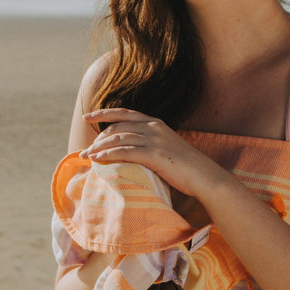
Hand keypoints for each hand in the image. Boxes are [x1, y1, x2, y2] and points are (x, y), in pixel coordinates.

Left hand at [80, 108, 224, 199]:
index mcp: (156, 123)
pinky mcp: (155, 155)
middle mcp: (153, 127)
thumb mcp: (167, 148)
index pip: (124, 113)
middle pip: (117, 127)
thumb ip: (150, 144)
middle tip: (85, 150)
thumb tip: (132, 150)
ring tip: (87, 156)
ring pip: (118, 139)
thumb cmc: (186, 167)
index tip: (88, 116)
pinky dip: (108, 154)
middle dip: (98, 137)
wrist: (204, 176)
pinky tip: (98, 160)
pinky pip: (125, 152)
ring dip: (99, 147)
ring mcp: (154, 140)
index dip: (104, 113)